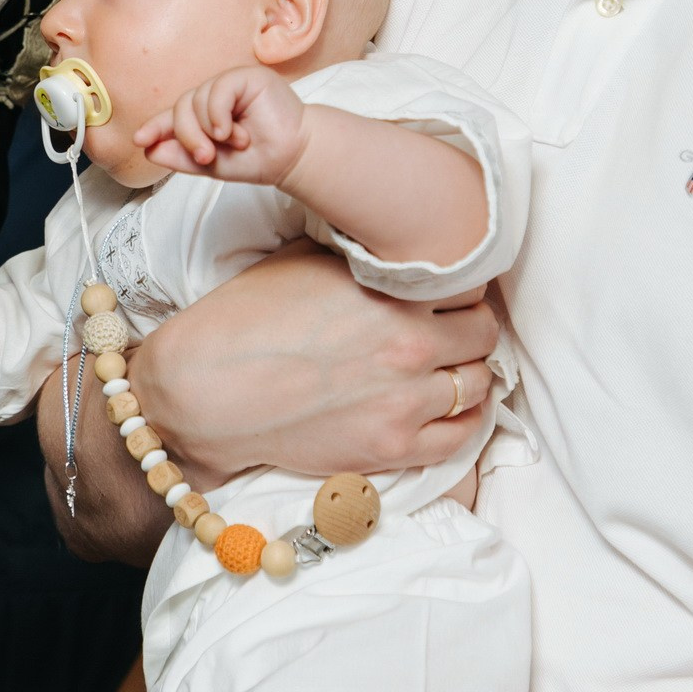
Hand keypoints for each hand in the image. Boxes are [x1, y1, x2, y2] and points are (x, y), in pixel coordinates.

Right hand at [133, 244, 499, 484]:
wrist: (209, 390)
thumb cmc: (246, 319)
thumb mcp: (304, 260)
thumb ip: (360, 255)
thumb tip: (388, 244)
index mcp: (390, 292)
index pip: (468, 284)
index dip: (457, 288)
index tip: (444, 295)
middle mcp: (409, 345)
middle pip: (483, 334)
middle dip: (469, 329)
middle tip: (449, 331)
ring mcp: (405, 401)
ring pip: (479, 385)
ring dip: (468, 373)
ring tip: (447, 369)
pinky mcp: (393, 447)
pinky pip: (462, 436)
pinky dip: (465, 420)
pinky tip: (449, 408)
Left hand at [135, 66, 307, 186]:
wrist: (292, 157)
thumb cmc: (257, 158)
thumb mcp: (211, 164)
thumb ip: (181, 157)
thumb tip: (148, 149)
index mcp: (204, 116)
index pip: (172, 117)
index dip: (154, 126)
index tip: (139, 141)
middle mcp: (213, 97)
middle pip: (180, 108)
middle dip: (187, 136)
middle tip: (206, 157)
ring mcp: (229, 84)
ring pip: (196, 99)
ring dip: (208, 129)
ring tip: (233, 143)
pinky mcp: (246, 76)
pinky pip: (217, 90)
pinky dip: (218, 114)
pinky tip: (232, 131)